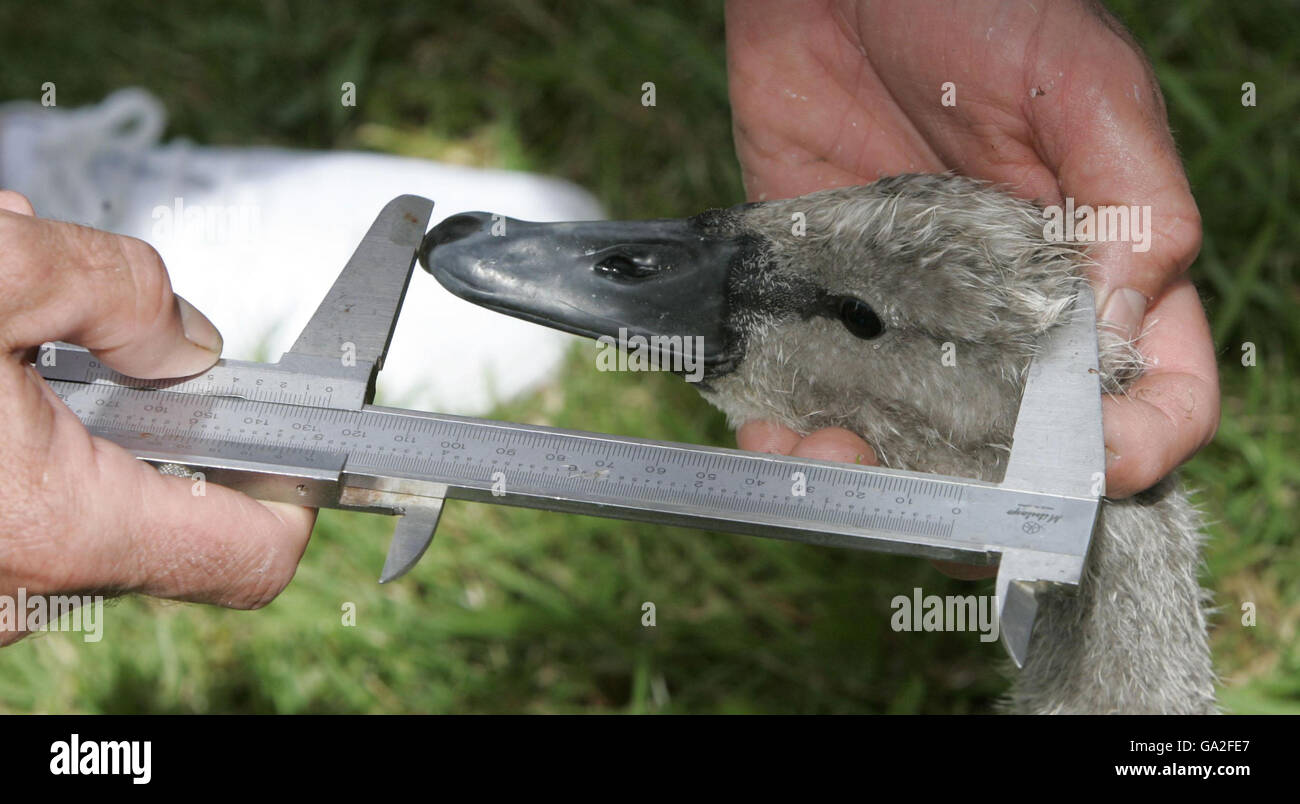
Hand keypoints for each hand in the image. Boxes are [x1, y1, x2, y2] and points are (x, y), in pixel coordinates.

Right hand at [0, 190, 315, 645]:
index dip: (295, 493)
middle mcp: (17, 591)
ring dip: (70, 426)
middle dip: (152, 419)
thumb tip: (190, 338)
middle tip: (91, 340)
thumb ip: (118, 292)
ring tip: (1, 346)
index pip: (252, 556)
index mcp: (55, 526)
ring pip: (82, 516)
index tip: (299, 437)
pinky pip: (18, 528)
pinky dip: (14, 456)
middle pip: (164, 520)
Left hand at [725, 0, 1217, 502]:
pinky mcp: (822, 298)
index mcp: (1096, 263)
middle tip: (925, 487)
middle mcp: (1005, 307)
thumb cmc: (976, 6)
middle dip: (973, 484)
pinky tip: (770, 429)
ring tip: (824, 454)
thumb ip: (1128, 203)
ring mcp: (910, 311)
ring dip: (868, 468)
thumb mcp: (1078, 88)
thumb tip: (1124, 330)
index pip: (1149, 386)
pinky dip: (788, 424)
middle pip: (1014, 440)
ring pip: (903, 432)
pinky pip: (810, 383)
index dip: (1137, 444)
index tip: (1088, 468)